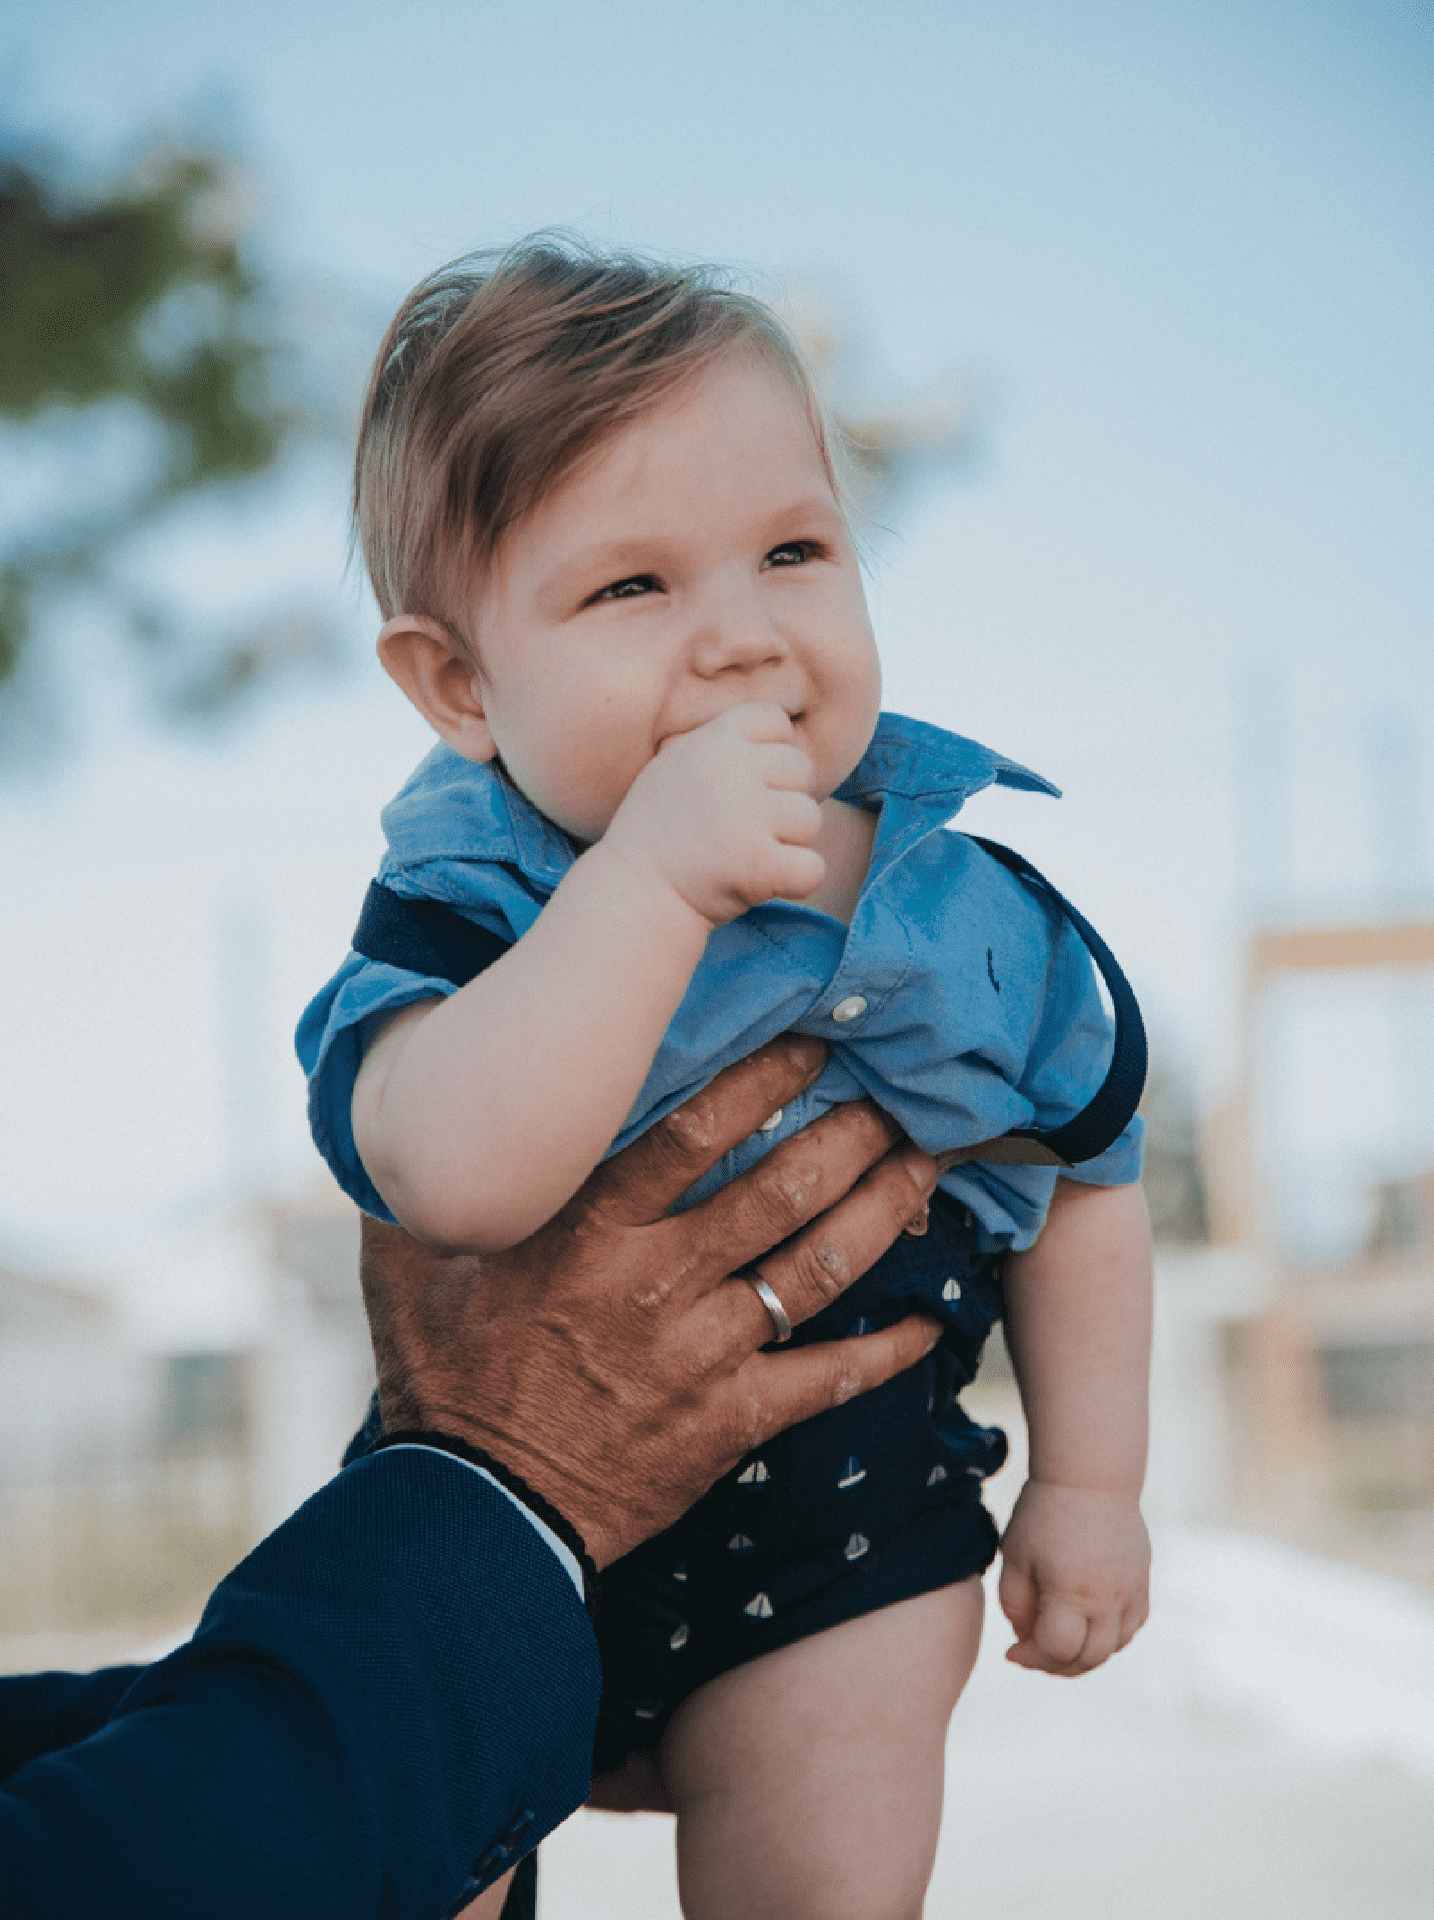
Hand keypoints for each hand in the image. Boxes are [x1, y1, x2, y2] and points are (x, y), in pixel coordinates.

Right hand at [360, 1035, 940, 1567]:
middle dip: (850, 1133)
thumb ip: (420, 1182)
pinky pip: (827, 1379)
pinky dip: (886, 1353)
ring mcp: (704, 1354)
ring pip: (818, 1267)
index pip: (695, 1131)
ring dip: (883, 1210)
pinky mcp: (732, 1422)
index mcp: (588, 1231)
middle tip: (895, 1094)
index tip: (810, 1043)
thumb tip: (413, 1107)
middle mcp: (658, 1281)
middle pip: (781, 1188)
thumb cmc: (444, 1381)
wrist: (477, 1514)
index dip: (765, 1078)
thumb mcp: (405, 1267)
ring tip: (928, 1164)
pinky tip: (929, 1325)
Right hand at [602, 702, 824, 926]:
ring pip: (810, 819)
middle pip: (801, 771)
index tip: (750, 785)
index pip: (776, 722)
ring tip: (746, 855)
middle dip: (783, 800)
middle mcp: (732, 771)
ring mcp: (746, 816)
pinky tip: (764, 883)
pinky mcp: (759, 864)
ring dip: (788, 842)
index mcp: (712, 741)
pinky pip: (813, 867)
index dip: (773, 754)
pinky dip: (796, 881)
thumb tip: (784, 736)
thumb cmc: (659, 832)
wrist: (634, 893)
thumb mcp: (677, 766)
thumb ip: (724, 746)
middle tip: (747, 828)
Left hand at [997, 1479, 1149, 1674]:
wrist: (1091, 1477)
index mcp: (1070, 1594)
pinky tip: (1087, 1627)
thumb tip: (1026, 1640)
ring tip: (1059, 1644)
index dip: (1030, 1659)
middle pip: (1088, 1659)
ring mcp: (1130, 1594)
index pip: (1056, 1651)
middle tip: (1033, 1655)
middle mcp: (1107, 1601)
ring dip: (1085, 1657)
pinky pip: (1131, 1628)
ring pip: (1113, 1648)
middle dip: (1056, 1667)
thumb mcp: (1015, 1556)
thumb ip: (1015, 1605)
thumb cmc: (1044, 1514)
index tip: (1011, 1652)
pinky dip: (1109, 1639)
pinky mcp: (1142, 1583)